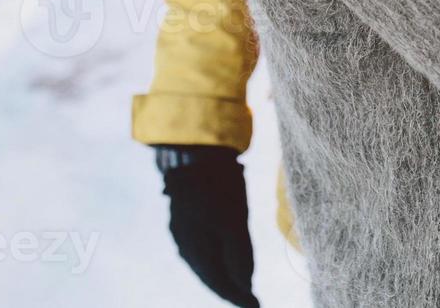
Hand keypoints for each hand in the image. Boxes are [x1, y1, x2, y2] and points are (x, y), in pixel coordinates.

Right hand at [157, 146, 259, 307]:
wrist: (194, 148)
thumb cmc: (217, 184)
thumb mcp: (234, 219)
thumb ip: (238, 253)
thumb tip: (244, 284)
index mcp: (196, 248)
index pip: (219, 281)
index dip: (238, 296)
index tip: (256, 306)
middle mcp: (185, 243)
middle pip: (210, 274)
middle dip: (230, 288)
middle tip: (250, 299)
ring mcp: (182, 228)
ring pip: (204, 260)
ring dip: (221, 273)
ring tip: (240, 282)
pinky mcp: (185, 214)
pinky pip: (200, 246)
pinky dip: (214, 256)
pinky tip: (221, 255)